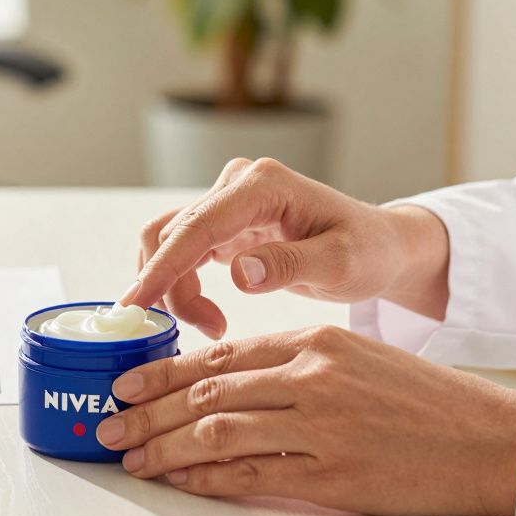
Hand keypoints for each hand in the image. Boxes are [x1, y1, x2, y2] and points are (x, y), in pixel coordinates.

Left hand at [95, 326, 515, 515]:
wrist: (490, 439)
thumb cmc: (426, 401)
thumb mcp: (357, 358)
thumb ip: (294, 366)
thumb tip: (229, 387)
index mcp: (314, 341)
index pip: (220, 356)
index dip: (164, 372)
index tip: (128, 384)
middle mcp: (310, 376)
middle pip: (205, 392)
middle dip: (147, 410)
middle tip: (110, 422)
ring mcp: (319, 426)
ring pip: (216, 431)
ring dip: (163, 446)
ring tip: (132, 456)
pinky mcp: (331, 474)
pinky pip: (249, 475)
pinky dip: (205, 478)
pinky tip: (179, 480)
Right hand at [121, 157, 449, 339]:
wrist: (380, 246)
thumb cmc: (368, 251)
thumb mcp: (341, 264)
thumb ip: (291, 265)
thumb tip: (240, 272)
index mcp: (263, 185)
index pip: (196, 226)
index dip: (162, 267)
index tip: (136, 304)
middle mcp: (237, 184)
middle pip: (172, 235)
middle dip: (172, 289)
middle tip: (208, 331)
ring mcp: (227, 201)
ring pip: (168, 243)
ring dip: (173, 288)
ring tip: (212, 326)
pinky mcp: (222, 223)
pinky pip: (181, 252)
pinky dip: (180, 285)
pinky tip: (206, 315)